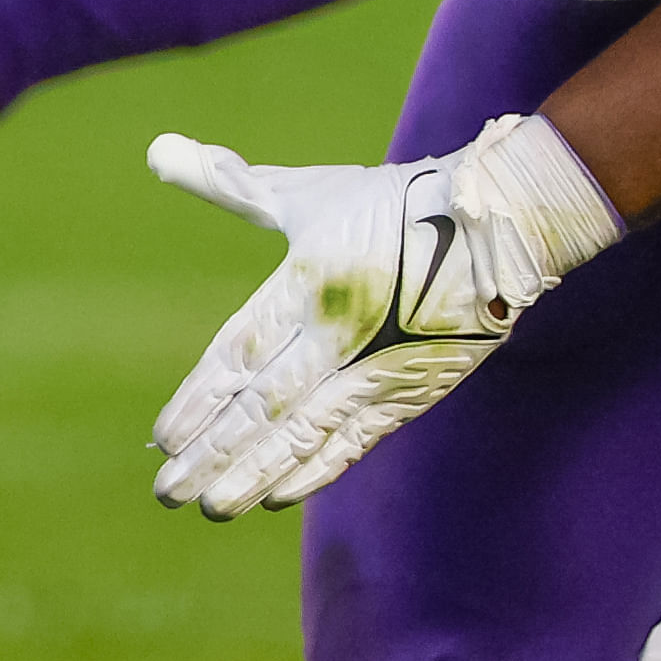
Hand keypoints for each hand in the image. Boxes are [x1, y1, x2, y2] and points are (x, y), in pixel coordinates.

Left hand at [145, 115, 620, 517]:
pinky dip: (316, 471)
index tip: (164, 438)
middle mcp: (341, 332)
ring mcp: (378, 368)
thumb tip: (158, 152)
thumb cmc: (393, 203)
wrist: (502, 225)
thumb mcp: (309, 192)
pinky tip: (278, 496)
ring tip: (215, 507)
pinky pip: (355, 441)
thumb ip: (231, 184)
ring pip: (308, 434)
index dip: (201, 401)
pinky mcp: (411, 392)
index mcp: (310, 280)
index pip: (241, 353)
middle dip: (214, 453)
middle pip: (266, 406)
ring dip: (256, 475)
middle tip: (169, 493)